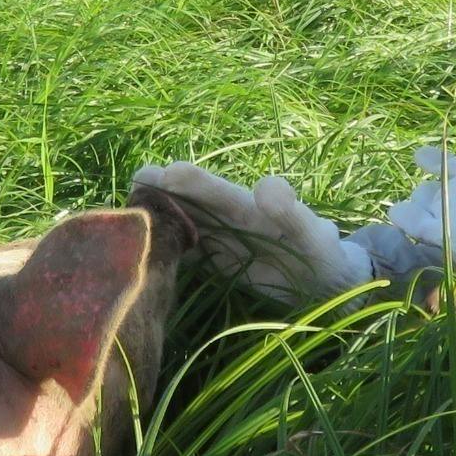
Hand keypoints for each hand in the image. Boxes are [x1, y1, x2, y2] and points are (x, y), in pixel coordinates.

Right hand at [131, 162, 375, 302]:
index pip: (217, 192)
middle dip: (164, 190)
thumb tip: (265, 184)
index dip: (193, 182)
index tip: (167, 171)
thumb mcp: (312, 235)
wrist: (327, 285)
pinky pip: (188, 252)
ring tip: (127, 206)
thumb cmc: (324, 255)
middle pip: (193, 202)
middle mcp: (231, 219)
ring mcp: (222, 240)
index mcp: (252, 208)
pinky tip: (142, 245)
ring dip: (159, 215)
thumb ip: (291, 212)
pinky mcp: (218, 263)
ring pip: (185, 223)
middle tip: (135, 178)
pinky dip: (166, 247)